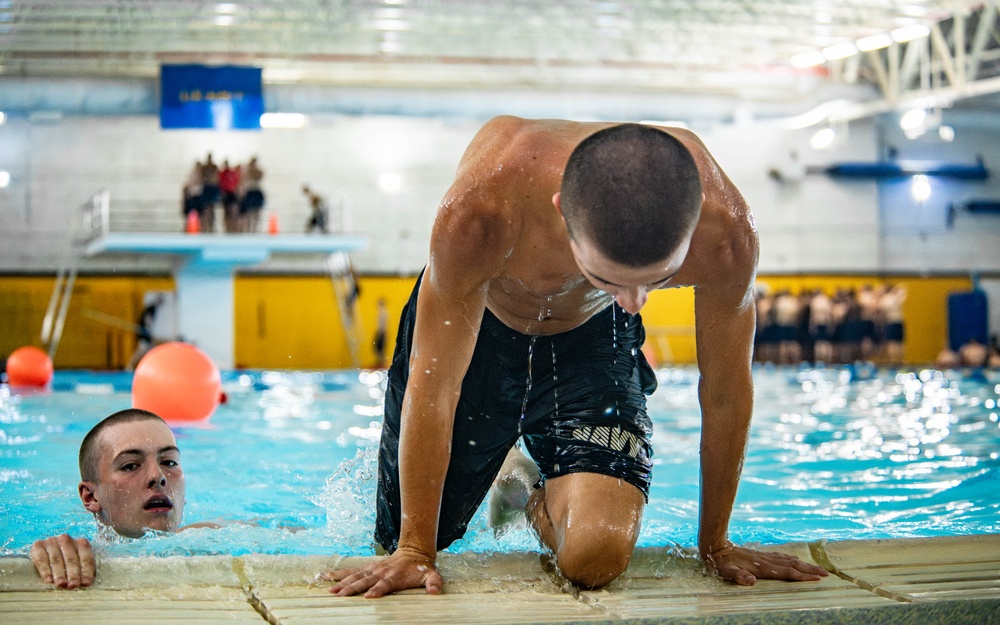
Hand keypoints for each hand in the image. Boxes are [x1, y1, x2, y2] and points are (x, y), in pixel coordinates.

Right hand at [30, 534, 95, 588]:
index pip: (86, 558)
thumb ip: (82, 571)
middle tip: (73, 586)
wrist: (45, 553)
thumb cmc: (66, 562)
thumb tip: (86, 584)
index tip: (86, 583)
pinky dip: (45, 570)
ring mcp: (52, 541)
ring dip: (59, 574)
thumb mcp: (77, 563)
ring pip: (57, 560)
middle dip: (73, 574)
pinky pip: (42, 558)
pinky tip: (48, 580)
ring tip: (61, 584)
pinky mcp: (38, 545)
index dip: (86, 571)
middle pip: (71, 560)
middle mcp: (66, 540)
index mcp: (81, 543)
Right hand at [323, 547, 442, 597]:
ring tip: (329, 590)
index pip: (385, 584)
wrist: (414, 551)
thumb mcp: (431, 575)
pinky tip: (325, 577)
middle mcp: (381, 572)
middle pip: (365, 581)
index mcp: (395, 576)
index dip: (377, 590)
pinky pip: (351, 571)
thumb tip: (435, 592)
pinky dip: (338, 574)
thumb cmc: (421, 568)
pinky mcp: (368, 568)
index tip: (368, 596)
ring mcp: (373, 569)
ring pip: (355, 576)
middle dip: (352, 588)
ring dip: (342, 583)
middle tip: (340, 596)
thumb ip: (433, 583)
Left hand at [704, 542, 827, 585]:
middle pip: (793, 565)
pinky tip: (797, 560)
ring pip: (789, 560)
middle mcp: (767, 561)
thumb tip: (751, 581)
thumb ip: (739, 577)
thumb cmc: (722, 564)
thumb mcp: (727, 572)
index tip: (817, 579)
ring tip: (818, 568)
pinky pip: (782, 557)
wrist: (716, 547)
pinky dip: (793, 559)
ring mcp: (765, 556)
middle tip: (826, 574)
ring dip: (804, 564)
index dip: (802, 576)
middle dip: (810, 570)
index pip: (787, 573)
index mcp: (762, 567)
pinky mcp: (762, 554)